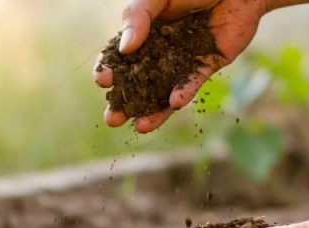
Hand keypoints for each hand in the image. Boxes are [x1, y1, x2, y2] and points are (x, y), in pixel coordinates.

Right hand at [94, 0, 269, 132]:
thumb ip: (138, 18)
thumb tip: (125, 48)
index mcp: (143, 33)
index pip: (120, 57)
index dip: (110, 69)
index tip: (102, 80)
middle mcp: (160, 50)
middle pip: (138, 82)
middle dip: (125, 103)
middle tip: (111, 119)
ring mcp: (182, 60)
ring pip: (163, 90)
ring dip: (152, 110)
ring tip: (140, 128)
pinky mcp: (206, 64)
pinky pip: (193, 82)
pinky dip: (183, 92)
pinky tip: (173, 102)